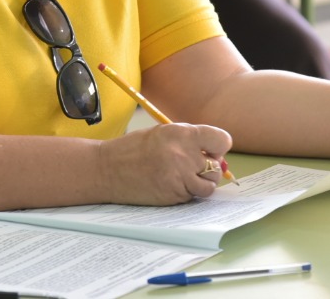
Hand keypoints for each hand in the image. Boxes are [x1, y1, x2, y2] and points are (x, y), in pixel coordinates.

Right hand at [98, 122, 232, 204]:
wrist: (108, 169)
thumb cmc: (134, 149)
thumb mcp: (163, 133)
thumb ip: (188, 141)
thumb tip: (214, 152)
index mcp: (182, 133)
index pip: (222, 140)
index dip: (219, 146)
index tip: (212, 150)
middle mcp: (184, 154)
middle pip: (217, 166)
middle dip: (209, 167)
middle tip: (193, 166)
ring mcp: (180, 177)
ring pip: (209, 185)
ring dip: (201, 183)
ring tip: (184, 177)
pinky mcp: (174, 195)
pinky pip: (193, 196)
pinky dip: (188, 193)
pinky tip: (172, 185)